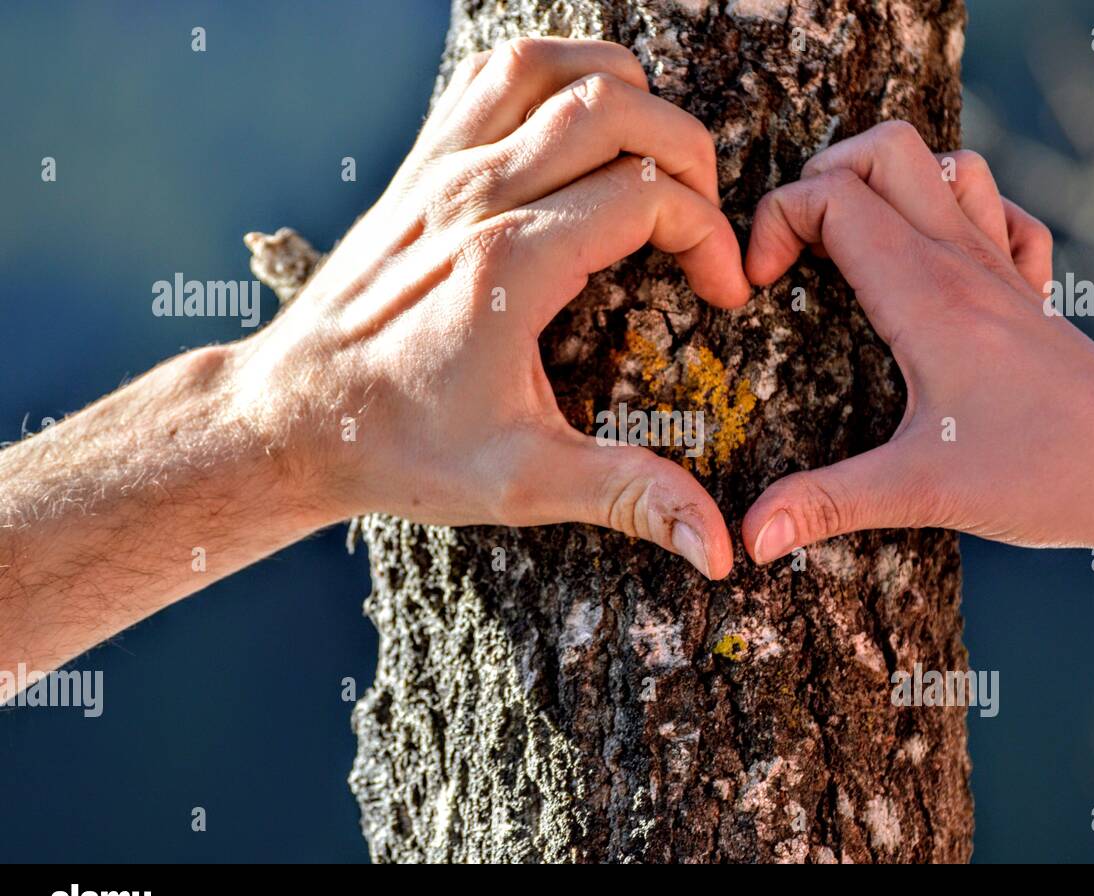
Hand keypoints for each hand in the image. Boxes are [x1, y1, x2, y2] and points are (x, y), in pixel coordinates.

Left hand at [231, 38, 749, 578]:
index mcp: (511, 266)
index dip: (711, 236)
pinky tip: (579, 117)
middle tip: (703, 215)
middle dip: (689, 151)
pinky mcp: (419, 168)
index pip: (649, 195)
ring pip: (551, 69)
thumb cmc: (399, 447)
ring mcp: (441, 172)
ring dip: (624, 90)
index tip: (722, 291)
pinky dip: (552, 72)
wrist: (289, 419)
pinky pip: (491, 77)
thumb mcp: (525, 482)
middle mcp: (475, 197)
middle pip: (615, 110)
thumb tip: (719, 546)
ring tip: (657, 150)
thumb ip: (630, 497)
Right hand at [740, 121, 1093, 563]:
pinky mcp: (1034, 298)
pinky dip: (962, 215)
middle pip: (887, 150)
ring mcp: (1006, 275)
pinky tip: (941, 269)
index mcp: (926, 296)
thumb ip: (825, 505)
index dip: (774, 222)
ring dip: (891, 184)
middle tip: (794, 248)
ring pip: (948, 167)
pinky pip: (1002, 216)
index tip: (756, 287)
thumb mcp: (919, 491)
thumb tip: (749, 539)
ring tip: (853, 245)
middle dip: (823, 174)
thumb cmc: (1044, 477)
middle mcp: (966, 265)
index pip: (833, 198)